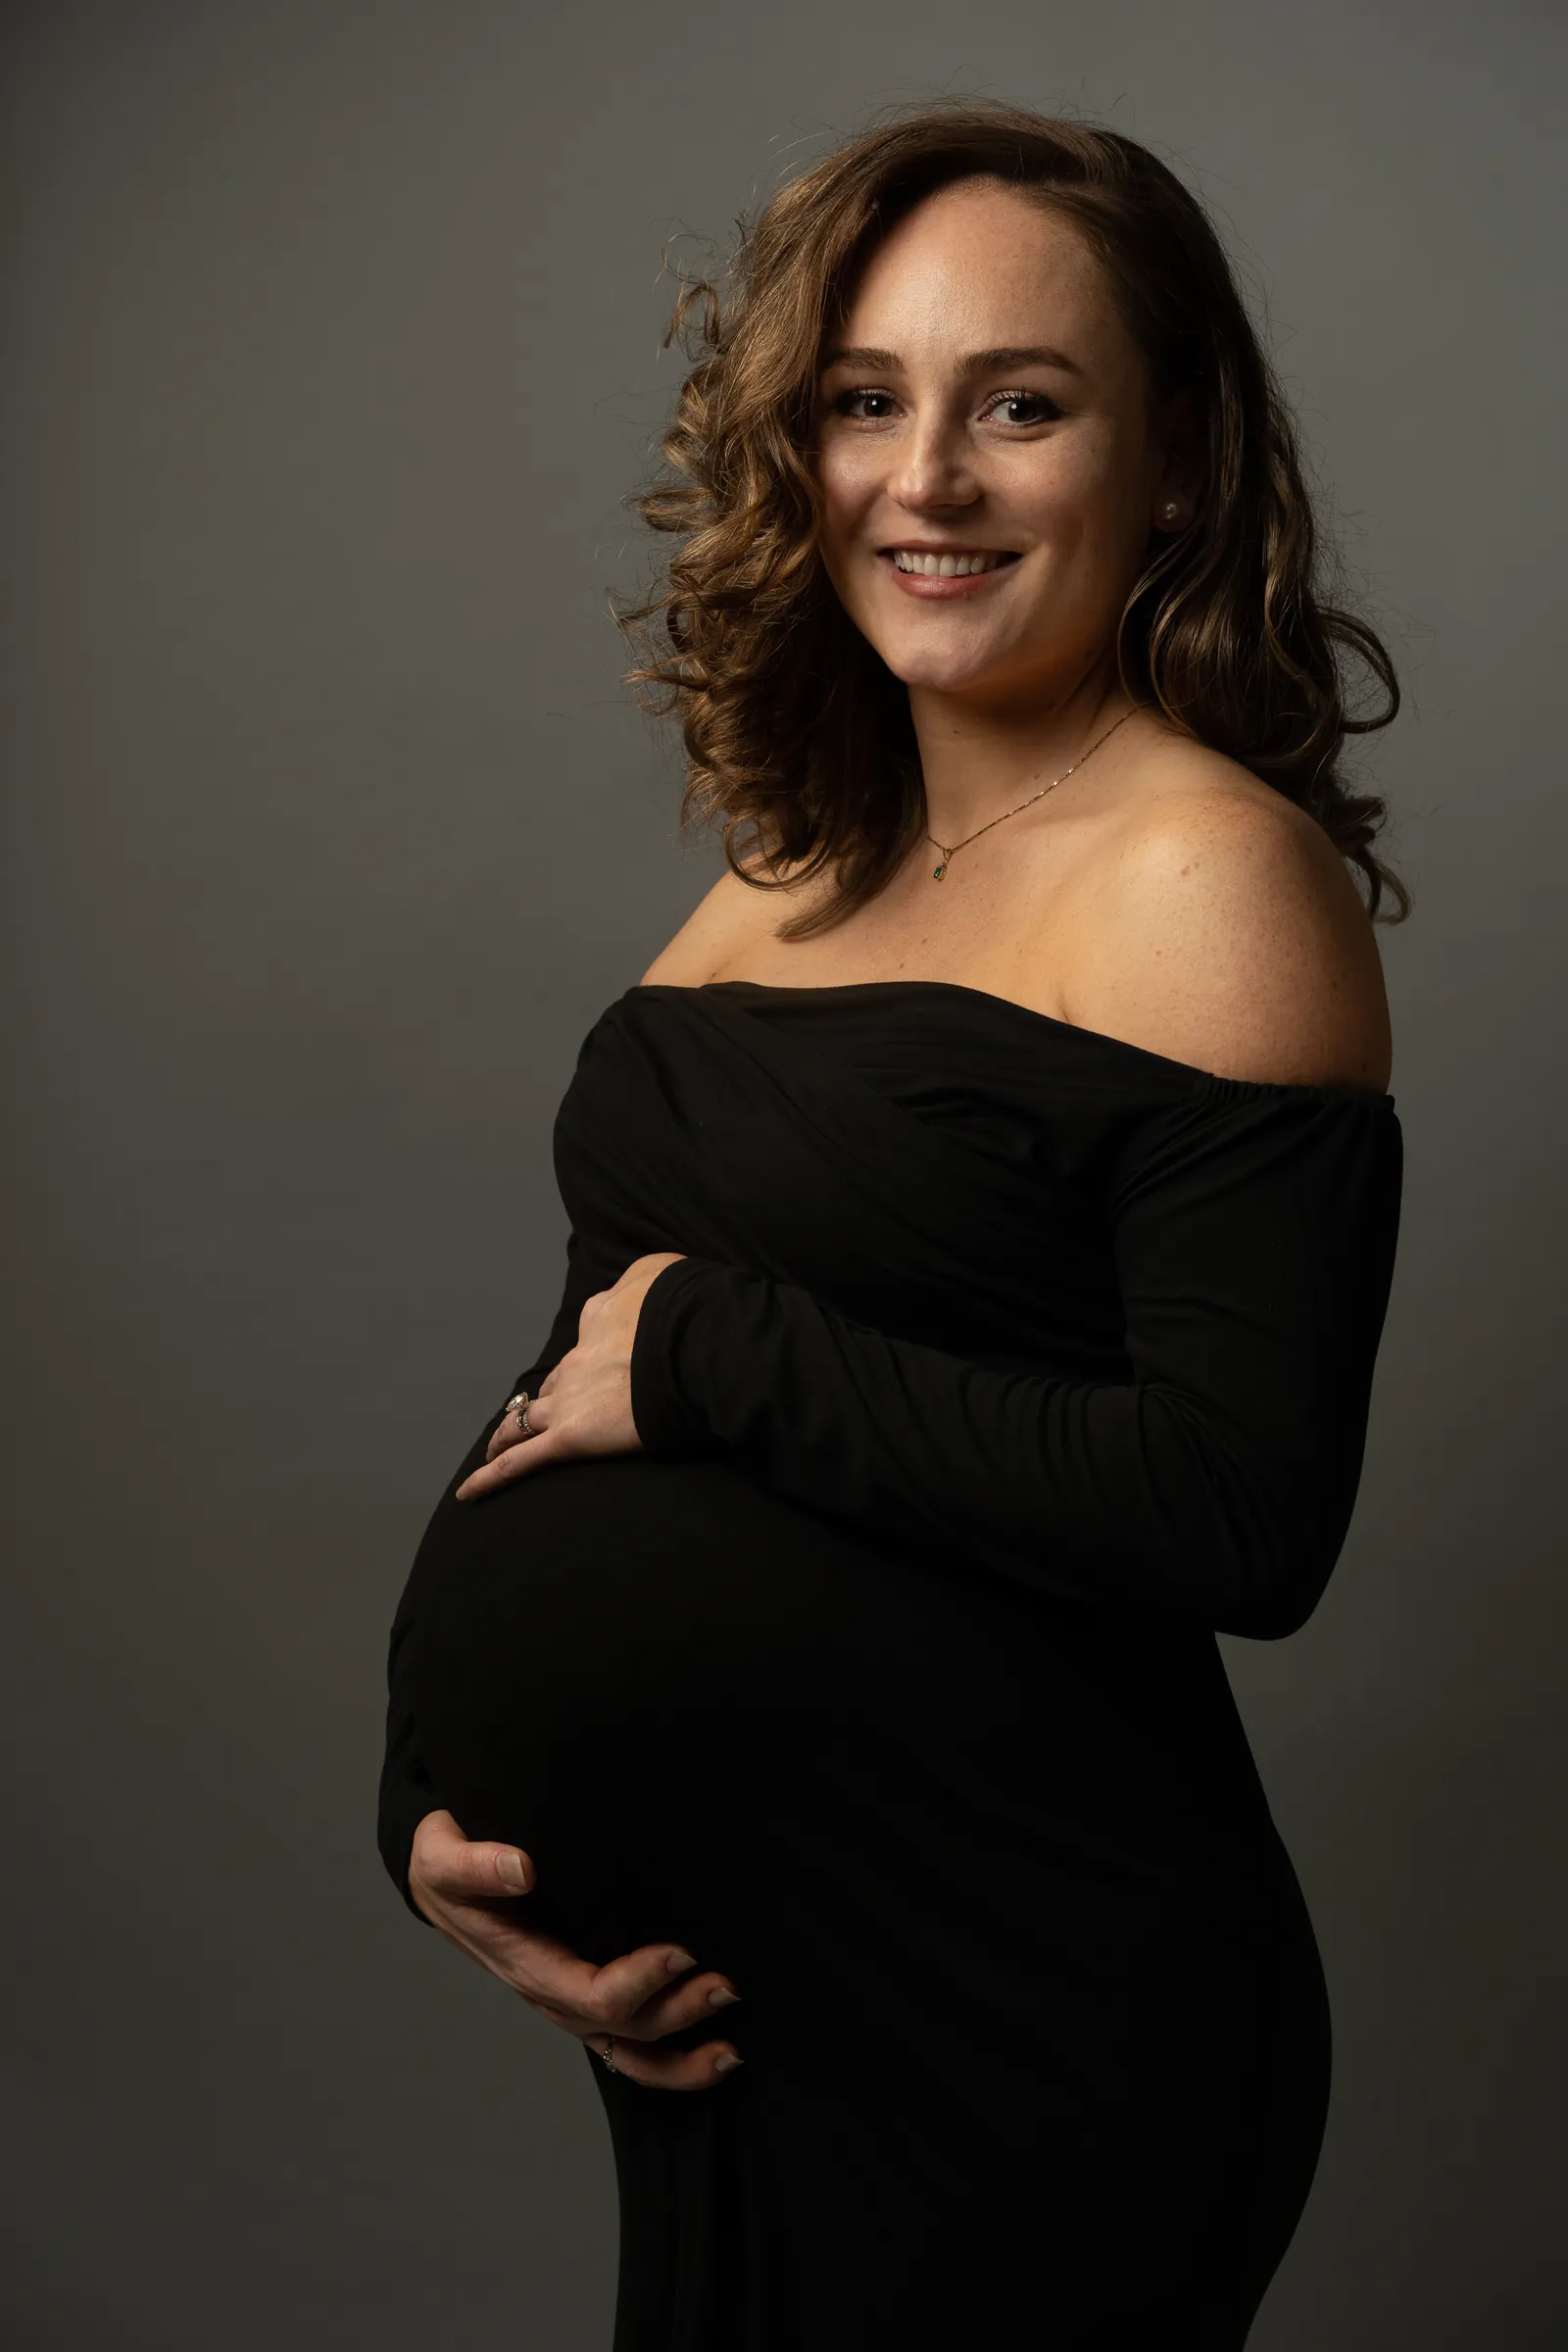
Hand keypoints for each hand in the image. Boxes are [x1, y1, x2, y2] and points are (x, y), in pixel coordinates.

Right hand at [407, 1809, 742, 2089]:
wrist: (442, 1877)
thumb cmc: (446, 1864)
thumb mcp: (443, 1856)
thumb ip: (475, 1864)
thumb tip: (521, 1869)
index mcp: (524, 1964)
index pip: (589, 1991)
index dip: (639, 1981)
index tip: (681, 1951)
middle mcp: (551, 1993)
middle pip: (622, 2028)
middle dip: (677, 2013)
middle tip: (727, 1984)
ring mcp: (569, 1999)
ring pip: (627, 2052)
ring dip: (681, 2057)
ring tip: (732, 2050)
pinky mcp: (584, 1991)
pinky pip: (627, 2041)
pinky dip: (671, 2055)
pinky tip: (713, 2049)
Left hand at [455, 1252, 683, 1500]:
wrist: (685, 1337)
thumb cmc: (680, 1308)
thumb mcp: (658, 1276)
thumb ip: (640, 1286)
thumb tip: (637, 1291)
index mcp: (598, 1330)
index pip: (577, 1351)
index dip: (571, 1369)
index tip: (573, 1378)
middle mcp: (575, 1366)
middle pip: (546, 1390)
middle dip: (535, 1405)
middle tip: (528, 1420)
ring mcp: (568, 1403)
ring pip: (522, 1422)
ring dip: (504, 1436)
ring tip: (493, 1450)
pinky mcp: (570, 1437)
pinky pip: (519, 1462)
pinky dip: (489, 1478)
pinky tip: (469, 1492)